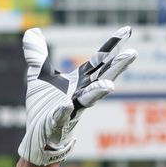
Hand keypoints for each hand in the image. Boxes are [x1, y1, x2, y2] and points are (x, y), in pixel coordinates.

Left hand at [17, 26, 136, 165]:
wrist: (38, 136)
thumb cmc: (44, 106)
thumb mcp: (38, 75)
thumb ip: (37, 54)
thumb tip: (32, 30)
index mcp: (79, 80)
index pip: (99, 60)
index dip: (112, 46)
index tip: (128, 30)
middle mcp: (80, 93)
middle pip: (102, 77)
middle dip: (117, 67)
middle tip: (133, 53)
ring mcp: (71, 108)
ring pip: (87, 100)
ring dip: (97, 92)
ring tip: (109, 85)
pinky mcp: (56, 122)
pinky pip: (62, 116)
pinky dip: (65, 110)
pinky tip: (67, 104)